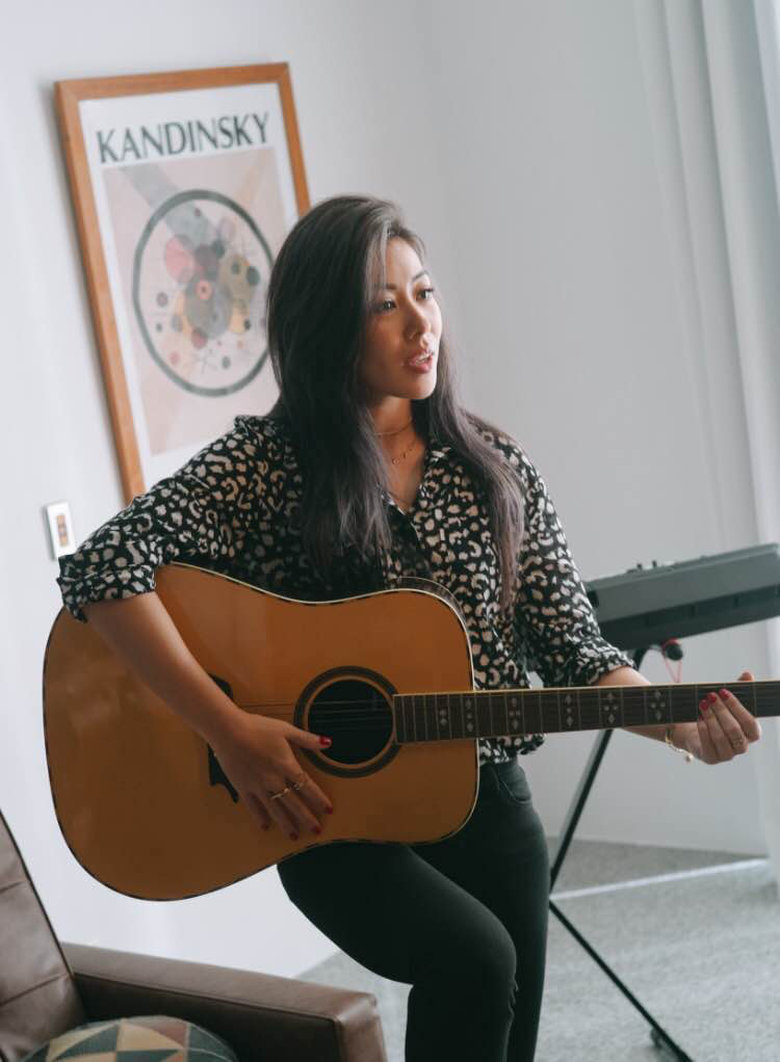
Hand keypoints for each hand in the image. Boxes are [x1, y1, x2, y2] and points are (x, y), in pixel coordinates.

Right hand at [210, 712, 333, 838]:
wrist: (228, 731)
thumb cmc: (258, 727)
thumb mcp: (285, 729)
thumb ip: (307, 739)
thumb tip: (328, 742)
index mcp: (286, 765)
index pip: (307, 786)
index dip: (319, 799)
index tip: (328, 810)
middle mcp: (273, 779)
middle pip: (294, 803)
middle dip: (306, 818)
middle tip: (316, 831)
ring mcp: (257, 786)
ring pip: (275, 809)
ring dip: (286, 823)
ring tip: (294, 836)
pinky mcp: (243, 787)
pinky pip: (253, 807)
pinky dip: (259, 817)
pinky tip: (265, 827)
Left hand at [673, 671, 761, 763]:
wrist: (695, 729)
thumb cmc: (717, 714)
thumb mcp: (727, 701)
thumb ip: (739, 689)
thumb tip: (747, 675)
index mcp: (751, 733)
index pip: (750, 723)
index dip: (738, 707)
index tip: (724, 691)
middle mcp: (742, 746)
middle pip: (735, 730)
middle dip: (722, 711)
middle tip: (710, 696)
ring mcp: (727, 754)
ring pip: (721, 738)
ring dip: (711, 718)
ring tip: (702, 703)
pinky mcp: (712, 758)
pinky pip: (708, 745)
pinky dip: (703, 730)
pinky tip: (699, 718)